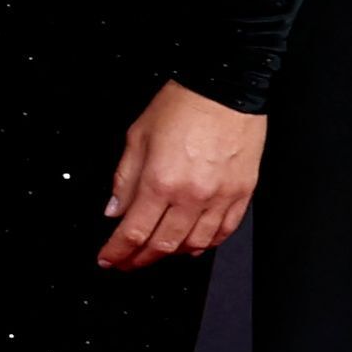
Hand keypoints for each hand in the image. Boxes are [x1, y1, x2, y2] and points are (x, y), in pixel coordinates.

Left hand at [97, 81, 262, 268]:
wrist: (225, 89)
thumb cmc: (183, 106)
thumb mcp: (137, 138)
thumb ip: (124, 180)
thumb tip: (115, 211)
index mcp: (160, 181)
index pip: (133, 231)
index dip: (118, 251)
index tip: (109, 259)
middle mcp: (192, 195)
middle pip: (163, 244)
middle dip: (140, 259)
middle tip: (128, 262)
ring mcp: (220, 197)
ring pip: (195, 244)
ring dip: (172, 254)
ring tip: (157, 253)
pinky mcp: (242, 193)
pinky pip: (224, 231)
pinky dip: (207, 243)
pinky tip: (194, 245)